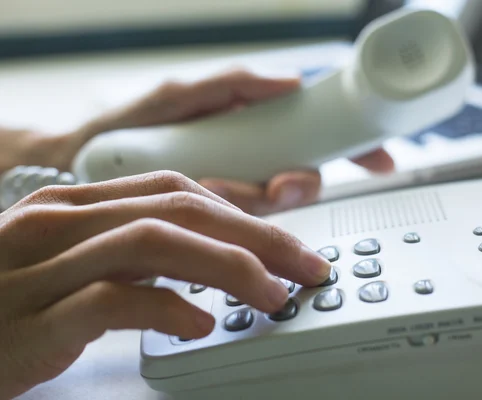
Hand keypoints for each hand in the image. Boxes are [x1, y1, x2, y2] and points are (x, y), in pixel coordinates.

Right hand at [0, 171, 330, 398]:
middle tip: (305, 266)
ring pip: (154, 241)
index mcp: (75, 206)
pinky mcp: (30, 318)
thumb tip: (208, 262)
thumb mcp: (71, 263)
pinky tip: (200, 323)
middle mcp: (60, 222)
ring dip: (227, 266)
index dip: (240, 213)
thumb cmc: (8, 305)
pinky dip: (166, 305)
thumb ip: (132, 253)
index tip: (286, 244)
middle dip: (257, 236)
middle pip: (180, 208)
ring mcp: (42, 266)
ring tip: (271, 296)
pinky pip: (112, 300)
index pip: (175, 190)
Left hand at [69, 69, 395, 214]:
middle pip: (302, 181)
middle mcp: (249, 165)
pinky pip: (236, 219)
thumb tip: (293, 82)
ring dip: (258, 198)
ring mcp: (232, 194)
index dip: (355, 148)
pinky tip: (208, 191)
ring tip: (223, 180)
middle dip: (300, 186)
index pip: (318, 139)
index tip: (382, 159)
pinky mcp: (210, 218)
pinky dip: (229, 207)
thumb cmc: (131, 123)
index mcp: (253, 133)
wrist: (83, 161)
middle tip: (279, 184)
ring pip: (271, 206)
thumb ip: (235, 85)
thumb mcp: (185, 94)